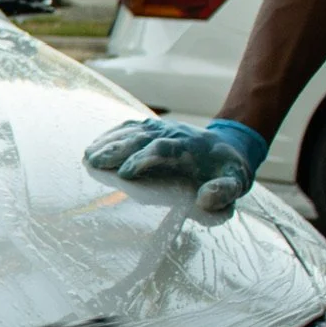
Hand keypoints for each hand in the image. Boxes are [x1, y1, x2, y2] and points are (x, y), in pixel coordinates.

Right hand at [84, 117, 268, 210]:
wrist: (230, 146)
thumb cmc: (228, 171)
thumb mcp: (237, 184)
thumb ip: (224, 191)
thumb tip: (205, 199)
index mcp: (192, 148)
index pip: (164, 149)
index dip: (144, 159)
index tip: (125, 174)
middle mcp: (174, 134)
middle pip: (142, 137)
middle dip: (118, 148)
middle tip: (95, 162)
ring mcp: (162, 129)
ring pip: (133, 130)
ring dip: (110, 141)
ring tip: (88, 155)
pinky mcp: (154, 129)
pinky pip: (131, 127)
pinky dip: (112, 134)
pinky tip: (95, 145)